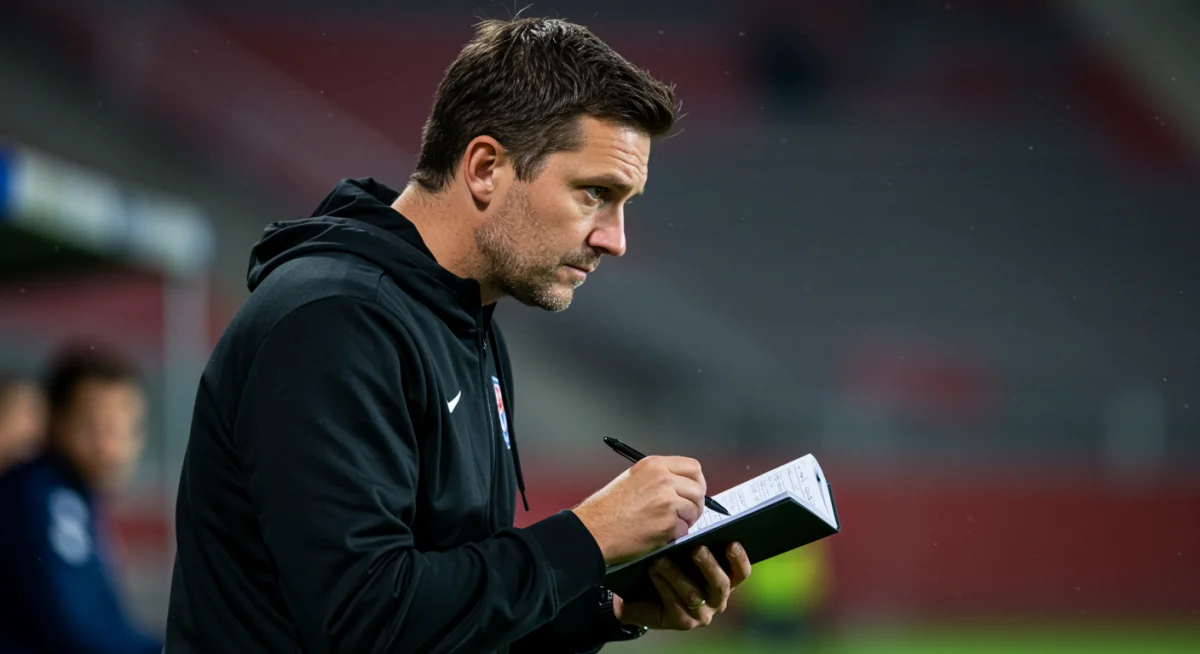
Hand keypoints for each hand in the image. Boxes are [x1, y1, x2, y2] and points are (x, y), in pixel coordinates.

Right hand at [571, 456, 705, 564]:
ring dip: (684, 521)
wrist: (594, 530)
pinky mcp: (667, 523)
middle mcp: (663, 479)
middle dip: (695, 504)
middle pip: (698, 489)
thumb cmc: (607, 509)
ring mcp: (667, 501)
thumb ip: (659, 477)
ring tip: (665, 524)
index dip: (697, 482)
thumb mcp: (633, 478)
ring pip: (693, 510)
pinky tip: (657, 533)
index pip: (693, 467)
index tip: (693, 491)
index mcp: (654, 465)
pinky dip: (674, 535)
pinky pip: (684, 529)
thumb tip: (682, 486)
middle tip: (685, 513)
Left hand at [614, 542, 751, 630]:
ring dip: (676, 575)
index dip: (739, 559)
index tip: (732, 543)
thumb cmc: (671, 566)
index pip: (741, 572)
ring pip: (694, 595)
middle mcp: (718, 599)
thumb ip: (694, 541)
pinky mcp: (684, 622)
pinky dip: (664, 587)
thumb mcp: (683, 553)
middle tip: (697, 549)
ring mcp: (702, 614)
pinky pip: (676, 604)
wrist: (645, 596)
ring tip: (661, 559)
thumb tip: (695, 513)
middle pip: (721, 584)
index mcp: (725, 579)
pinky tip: (653, 573)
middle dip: (710, 566)